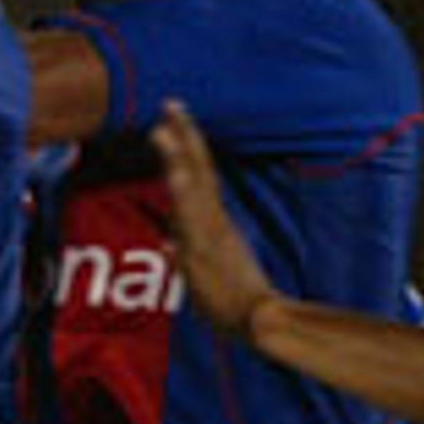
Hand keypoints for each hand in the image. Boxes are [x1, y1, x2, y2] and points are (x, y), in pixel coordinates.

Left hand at [155, 102, 276, 343]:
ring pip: (195, 184)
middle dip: (184, 136)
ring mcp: (212, 231)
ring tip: (162, 126)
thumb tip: (166, 243)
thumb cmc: (234, 302)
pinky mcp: (210, 247)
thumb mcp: (201, 273)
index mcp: (214, 223)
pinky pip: (195, 215)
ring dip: (178, 155)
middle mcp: (214, 220)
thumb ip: (184, 254)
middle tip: (171, 104)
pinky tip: (173, 172)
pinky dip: (184, 193)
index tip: (170, 124)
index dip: (184, 151)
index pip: (198, 178)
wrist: (261, 319)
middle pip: (198, 169)